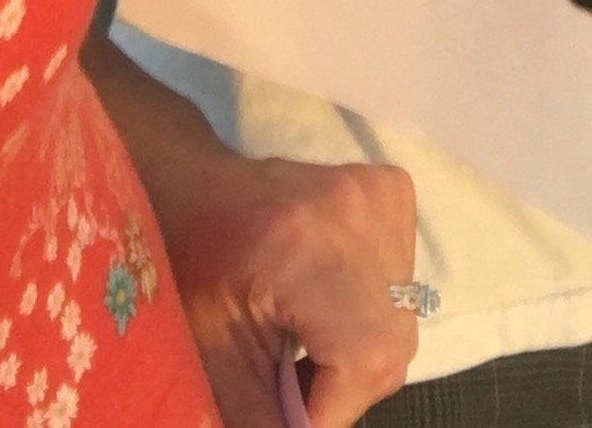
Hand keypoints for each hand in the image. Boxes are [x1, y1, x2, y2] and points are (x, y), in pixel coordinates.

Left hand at [160, 146, 418, 427]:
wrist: (195, 187)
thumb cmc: (189, 267)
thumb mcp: (213, 356)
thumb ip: (262, 417)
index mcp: (304, 247)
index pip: (364, 356)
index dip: (332, 409)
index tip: (293, 419)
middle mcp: (357, 210)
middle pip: (389, 345)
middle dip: (343, 386)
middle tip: (294, 384)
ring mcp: (381, 194)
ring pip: (400, 321)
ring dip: (358, 352)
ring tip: (306, 341)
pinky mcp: (393, 191)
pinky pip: (402, 283)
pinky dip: (369, 311)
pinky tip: (328, 300)